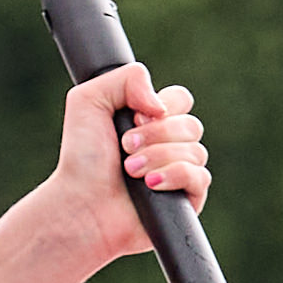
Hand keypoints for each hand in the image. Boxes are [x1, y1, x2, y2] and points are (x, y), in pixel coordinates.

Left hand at [38, 64, 205, 250]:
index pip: (180, 99)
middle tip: (125, 147)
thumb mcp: (90, 100)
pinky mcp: (188, 201)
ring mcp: (179, 174)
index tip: (133, 118)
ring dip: (158, 157)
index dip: (163, 105)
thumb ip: (128, 78)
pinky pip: (201, 177)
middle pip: (191, 124)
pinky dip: (174, 176)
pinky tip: (150, 185)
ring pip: (196, 150)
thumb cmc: (82, 158)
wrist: (81, 204)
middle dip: (156, 134)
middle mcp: (168, 146)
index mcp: (151, 121)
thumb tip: (162, 105)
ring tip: (129, 171)